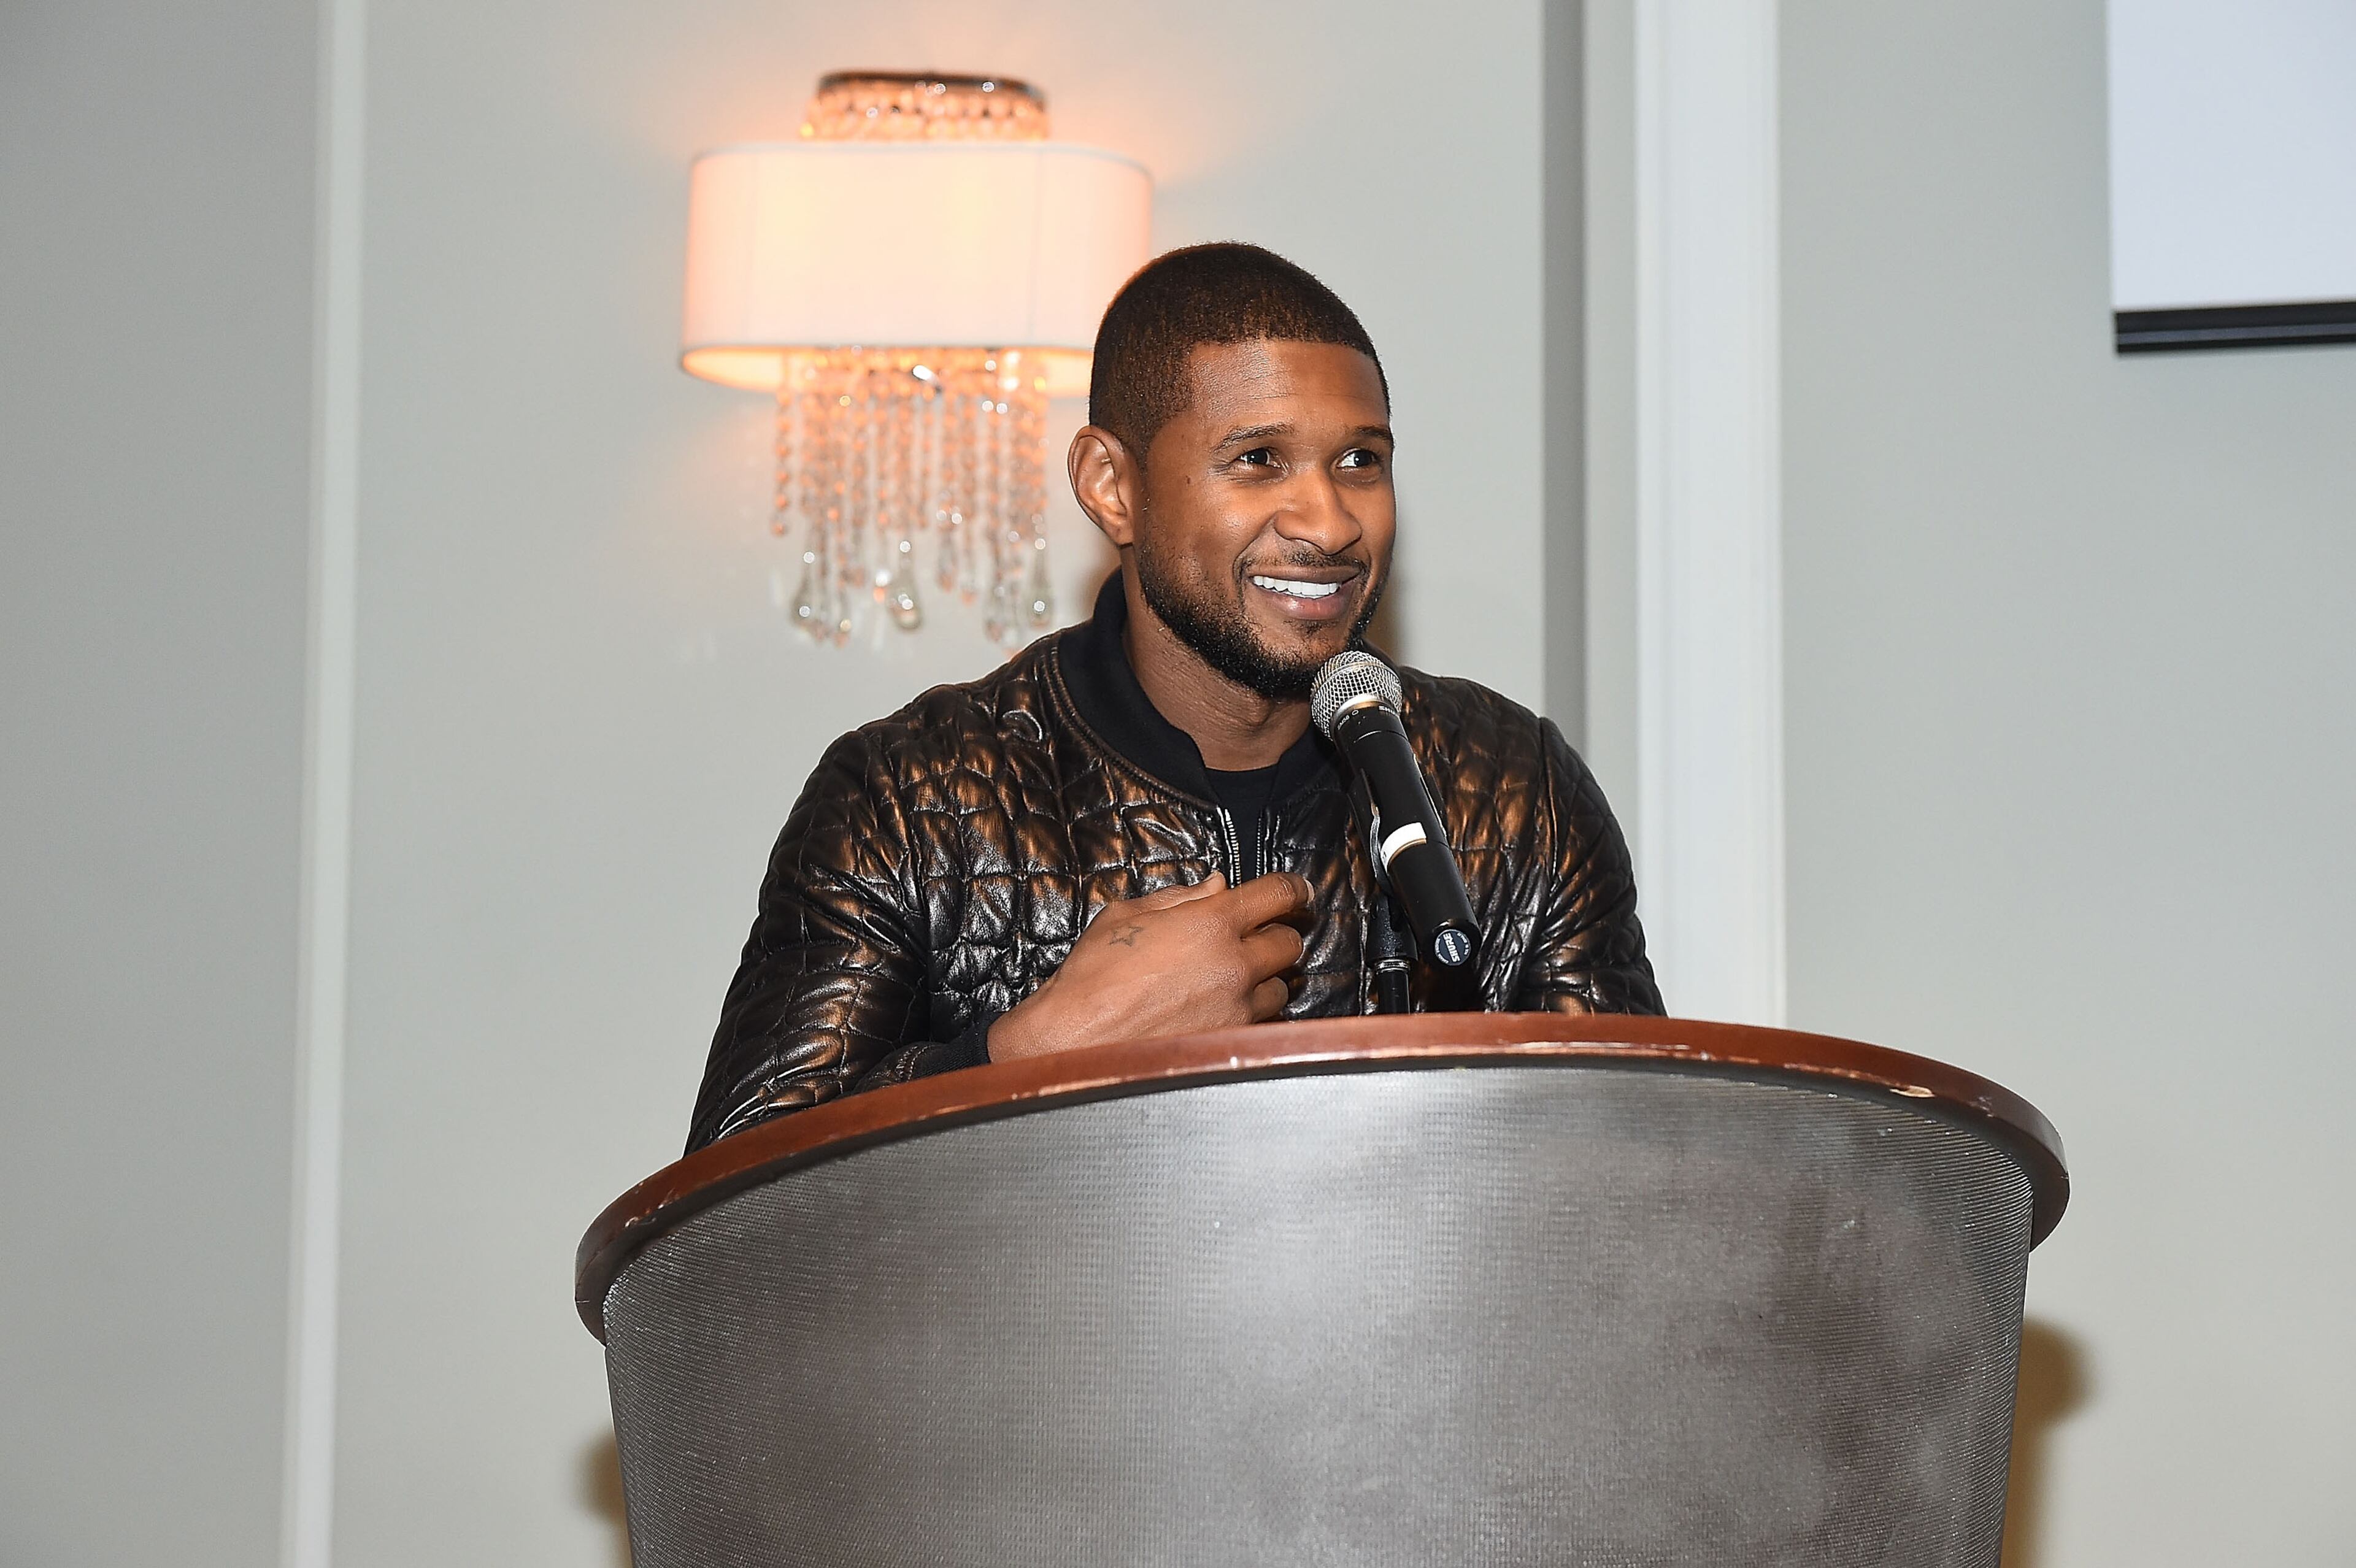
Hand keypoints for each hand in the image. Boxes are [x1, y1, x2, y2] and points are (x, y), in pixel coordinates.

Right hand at [986, 872, 1310, 1060]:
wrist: (1076, 1039)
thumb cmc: (1093, 976)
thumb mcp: (1127, 916)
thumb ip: (1180, 898)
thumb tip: (1217, 886)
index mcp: (1211, 922)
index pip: (1278, 894)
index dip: (1293, 890)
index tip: (1296, 894)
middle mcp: (1234, 964)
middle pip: (1289, 943)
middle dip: (1276, 936)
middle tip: (1256, 939)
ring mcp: (1237, 1008)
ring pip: (1281, 987)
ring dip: (1265, 980)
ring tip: (1232, 982)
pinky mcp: (1232, 1041)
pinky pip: (1263, 1023)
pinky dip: (1252, 1014)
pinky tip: (1224, 1011)